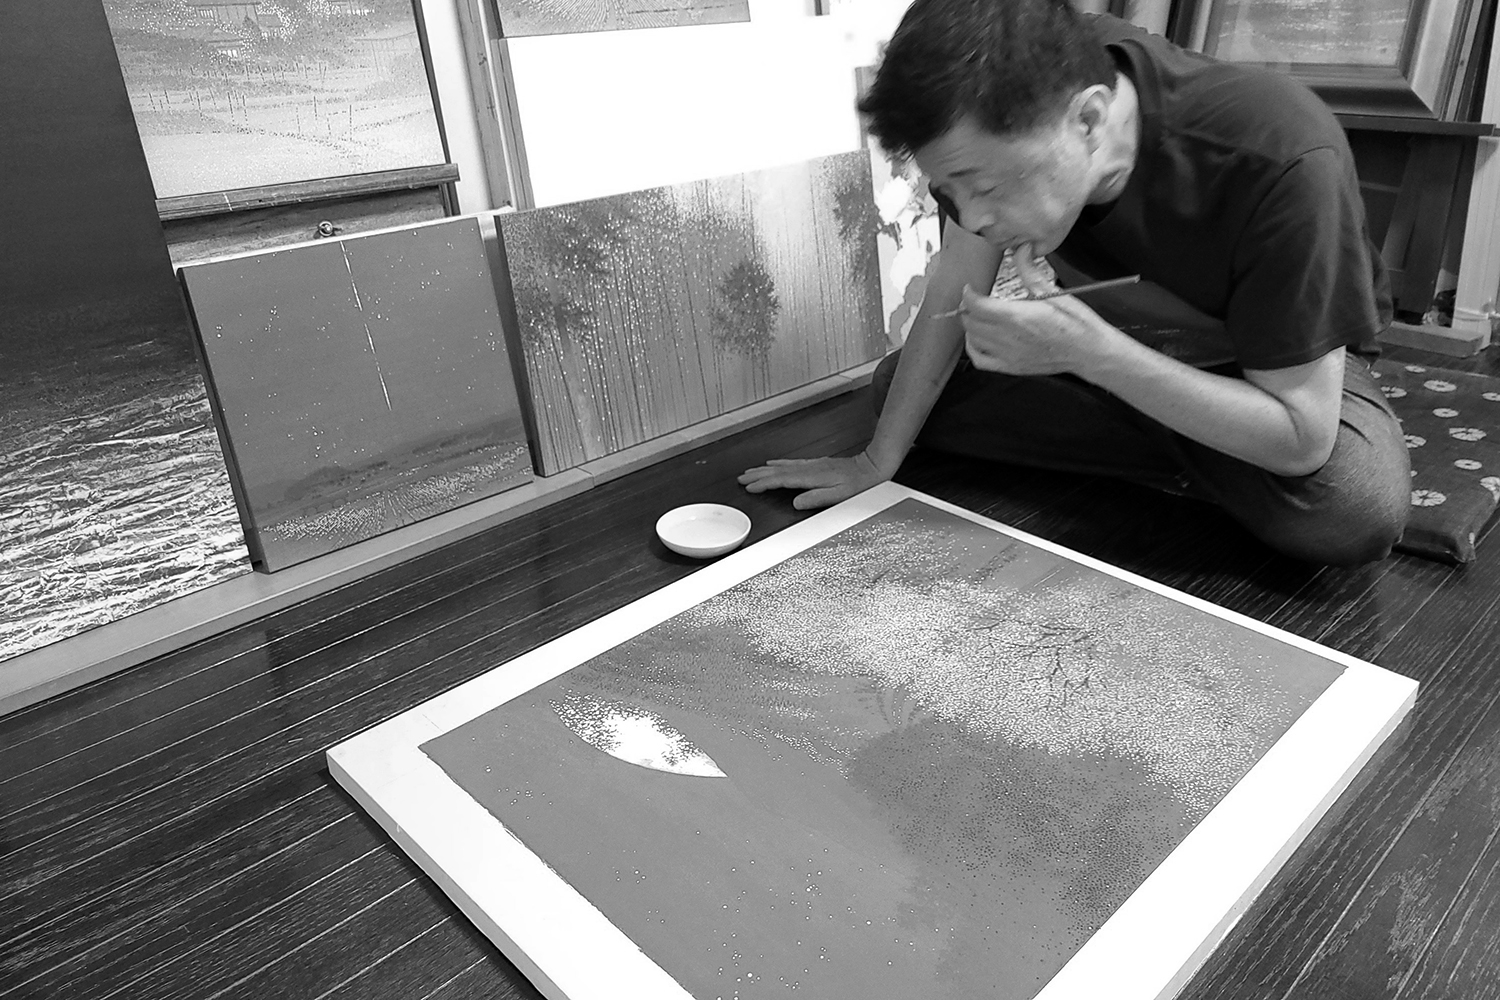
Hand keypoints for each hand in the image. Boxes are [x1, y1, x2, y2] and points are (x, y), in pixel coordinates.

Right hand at [737, 451, 888, 509]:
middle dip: (757, 475)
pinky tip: (775, 464)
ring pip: (782, 466)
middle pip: (777, 472)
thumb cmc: (860, 484)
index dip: (763, 484)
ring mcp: (813, 465)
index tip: (749, 487)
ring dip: (765, 469)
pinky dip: (779, 464)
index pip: (781, 481)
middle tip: (741, 478)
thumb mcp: (839, 496)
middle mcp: (810, 469)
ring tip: (751, 471)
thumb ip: (816, 499)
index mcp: (812, 478)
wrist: (873, 467)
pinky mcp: (817, 464)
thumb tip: (796, 503)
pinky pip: (791, 463)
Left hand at [957, 282, 1118, 376]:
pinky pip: (980, 360)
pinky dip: (973, 348)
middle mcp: (1009, 337)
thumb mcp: (1054, 292)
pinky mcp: (1011, 367)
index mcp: (1018, 316)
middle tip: (975, 299)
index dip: (969, 294)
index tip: (970, 288)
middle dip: (968, 308)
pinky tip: (979, 339)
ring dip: (971, 326)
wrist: (1089, 351)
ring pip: (973, 339)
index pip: (977, 305)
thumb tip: (1022, 250)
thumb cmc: (1077, 323)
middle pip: (971, 321)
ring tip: (978, 316)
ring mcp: (1008, 355)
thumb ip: (1031, 272)